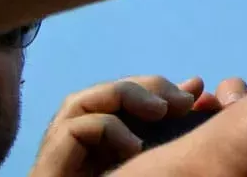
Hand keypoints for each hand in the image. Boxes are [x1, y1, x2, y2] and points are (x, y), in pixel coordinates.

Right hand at [27, 74, 233, 176]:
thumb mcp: (149, 154)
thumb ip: (169, 122)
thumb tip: (196, 86)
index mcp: (102, 133)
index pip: (129, 94)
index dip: (160, 87)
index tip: (197, 94)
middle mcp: (77, 133)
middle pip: (108, 90)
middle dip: (149, 87)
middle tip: (184, 101)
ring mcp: (59, 144)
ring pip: (86, 99)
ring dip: (129, 96)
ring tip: (162, 112)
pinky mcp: (49, 159)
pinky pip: (75, 128)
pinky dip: (108, 128)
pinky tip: (135, 148)